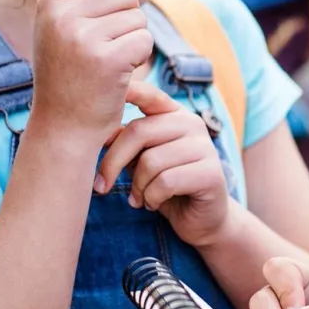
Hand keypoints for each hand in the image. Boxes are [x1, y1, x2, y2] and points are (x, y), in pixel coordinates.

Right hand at [29, 0, 151, 139]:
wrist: (63, 127)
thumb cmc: (66, 75)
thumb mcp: (57, 27)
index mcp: (49, 3)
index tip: (101, 17)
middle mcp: (61, 16)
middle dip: (126, 19)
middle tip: (105, 47)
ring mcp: (83, 38)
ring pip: (137, 17)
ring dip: (133, 40)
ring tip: (109, 62)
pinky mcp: (107, 59)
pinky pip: (143, 40)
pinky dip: (139, 59)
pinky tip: (118, 75)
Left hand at [97, 79, 232, 245]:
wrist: (201, 220)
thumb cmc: (166, 187)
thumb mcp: (140, 160)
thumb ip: (125, 142)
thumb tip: (98, 130)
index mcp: (174, 115)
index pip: (149, 95)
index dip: (128, 90)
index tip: (103, 88)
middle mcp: (192, 123)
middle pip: (139, 132)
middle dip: (112, 163)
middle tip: (101, 186)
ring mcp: (204, 147)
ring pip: (150, 162)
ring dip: (137, 187)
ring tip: (138, 198)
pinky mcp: (211, 173)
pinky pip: (165, 182)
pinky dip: (151, 198)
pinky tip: (153, 204)